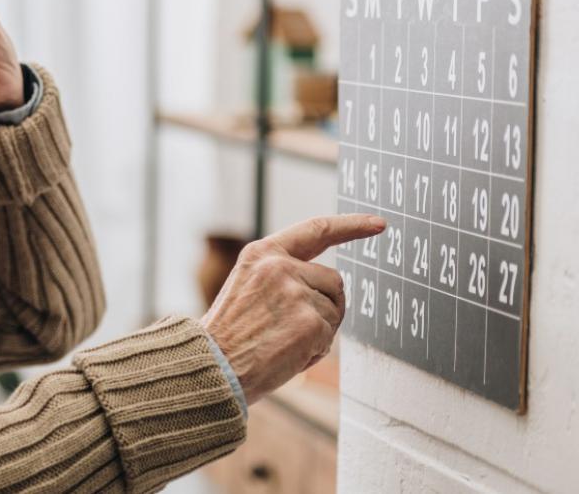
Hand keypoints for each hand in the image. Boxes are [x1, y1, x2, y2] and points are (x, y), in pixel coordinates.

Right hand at [202, 214, 384, 404]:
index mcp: (262, 254)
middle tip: (291, 329)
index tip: (378, 223)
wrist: (210, 366)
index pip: (316, 230)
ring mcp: (297, 293)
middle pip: (333, 281)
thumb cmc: (227, 336)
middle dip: (324, 306)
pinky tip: (286, 355)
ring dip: (318, 331)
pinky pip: (330, 337)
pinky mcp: (311, 322)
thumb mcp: (247, 288)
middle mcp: (280, 267)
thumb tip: (328, 289)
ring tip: (281, 342)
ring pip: (334, 310)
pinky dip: (314, 351)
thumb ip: (282, 278)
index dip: (351, 226)